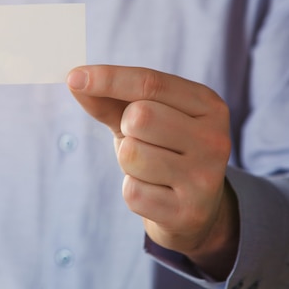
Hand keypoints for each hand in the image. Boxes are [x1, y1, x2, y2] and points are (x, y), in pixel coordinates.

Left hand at [67, 65, 238, 278]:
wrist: (193, 211)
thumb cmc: (162, 151)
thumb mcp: (142, 119)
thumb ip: (110, 98)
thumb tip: (75, 80)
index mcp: (208, 105)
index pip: (151, 82)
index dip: (108, 78)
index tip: (73, 77)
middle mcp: (214, 139)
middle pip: (140, 116)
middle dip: (126, 128)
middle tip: (142, 141)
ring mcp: (205, 178)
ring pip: (131, 154)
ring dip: (128, 162)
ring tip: (150, 168)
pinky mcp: (188, 212)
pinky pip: (132, 191)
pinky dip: (133, 190)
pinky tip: (155, 193)